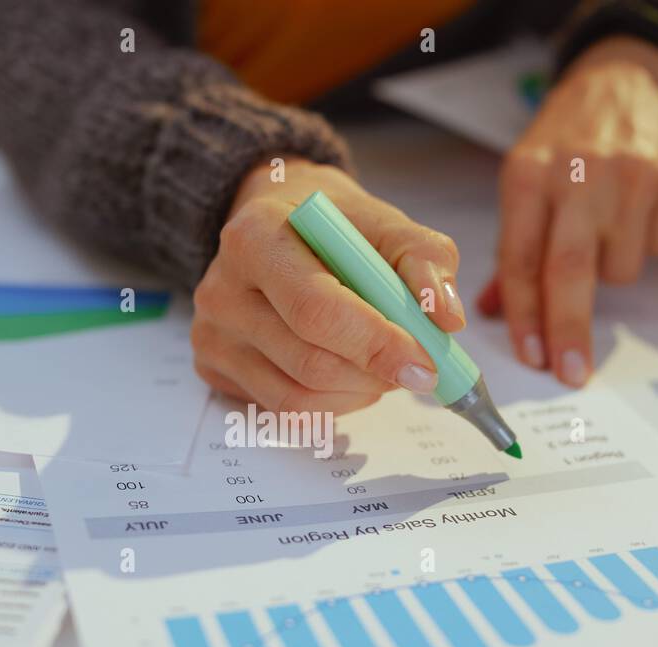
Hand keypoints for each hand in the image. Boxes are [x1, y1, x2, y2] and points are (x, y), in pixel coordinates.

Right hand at [192, 158, 463, 413]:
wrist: (276, 225)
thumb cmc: (332, 227)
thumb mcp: (386, 223)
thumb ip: (424, 260)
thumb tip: (446, 317)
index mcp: (255, 238)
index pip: (316, 310)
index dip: (376, 345)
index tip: (426, 365)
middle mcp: (221, 290)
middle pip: (310, 363)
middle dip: (376, 374)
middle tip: (415, 366)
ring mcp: (211, 334)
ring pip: (298, 398)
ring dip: (359, 393)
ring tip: (381, 365)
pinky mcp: (213, 368)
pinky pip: (283, 412)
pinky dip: (332, 402)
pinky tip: (347, 373)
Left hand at [482, 36, 657, 385]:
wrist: (625, 79)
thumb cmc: (564, 145)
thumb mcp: (523, 182)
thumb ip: (512, 250)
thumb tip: (490, 313)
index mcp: (528, 176)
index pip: (520, 261)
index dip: (524, 316)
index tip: (531, 358)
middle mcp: (579, 173)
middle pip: (570, 271)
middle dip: (568, 330)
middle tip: (570, 372)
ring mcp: (634, 172)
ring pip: (621, 269)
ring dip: (610, 269)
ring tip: (604, 228)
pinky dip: (646, 243)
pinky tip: (636, 210)